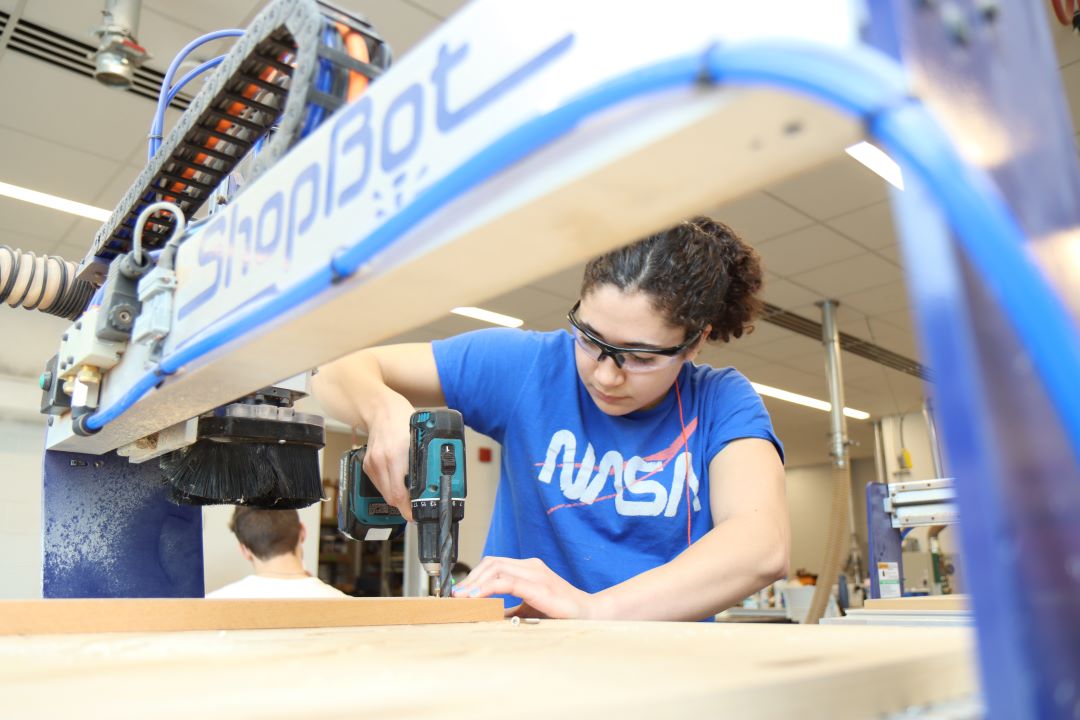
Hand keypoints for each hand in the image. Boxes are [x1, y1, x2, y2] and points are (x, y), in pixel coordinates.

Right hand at [360, 391, 416, 520]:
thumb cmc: (402, 419)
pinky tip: (399, 483)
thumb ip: (426, 458)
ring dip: (397, 498)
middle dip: (405, 506)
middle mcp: (381, 462)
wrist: (379, 408)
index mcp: (395, 455)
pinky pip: (379, 484)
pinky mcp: (367, 464)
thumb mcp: (421, 437)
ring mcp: (372, 464)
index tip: (416, 515)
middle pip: (392, 498)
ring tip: (410, 496)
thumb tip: (436, 480)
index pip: (399, 494)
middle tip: (417, 508)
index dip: (408, 509)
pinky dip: (389, 488)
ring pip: (385, 493)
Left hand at [451, 557, 599, 618]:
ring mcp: (536, 574)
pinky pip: (508, 582)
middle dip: (470, 578)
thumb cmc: (561, 611)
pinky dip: (489, 588)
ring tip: (463, 597)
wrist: (590, 613)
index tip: (459, 592)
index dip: (473, 576)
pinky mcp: (540, 586)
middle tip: (456, 595)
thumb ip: (508, 610)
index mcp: (528, 569)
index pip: (494, 564)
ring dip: (476, 582)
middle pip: (491, 562)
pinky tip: (478, 598)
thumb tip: (484, 617)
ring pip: (497, 568)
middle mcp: (531, 566)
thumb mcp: (528, 609)